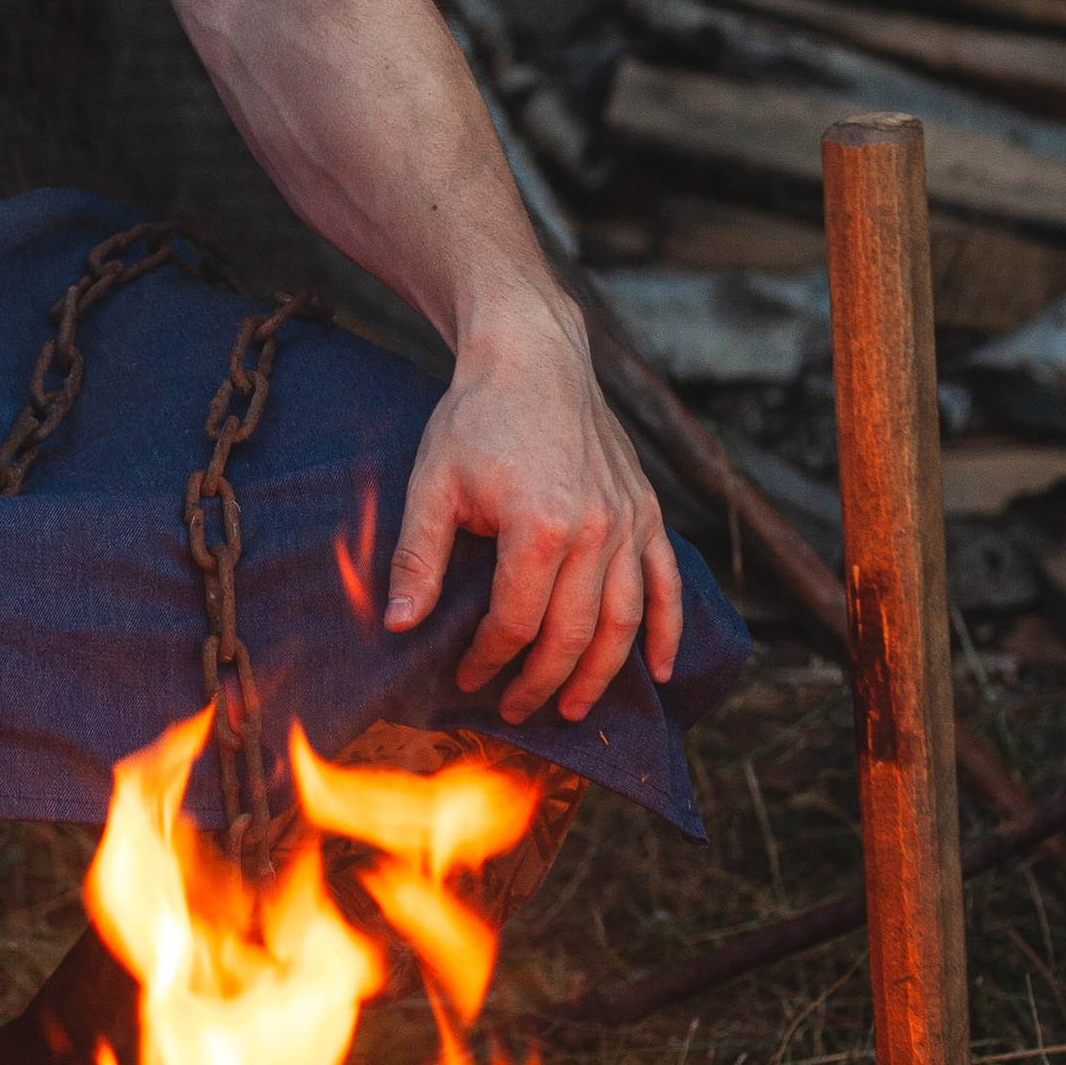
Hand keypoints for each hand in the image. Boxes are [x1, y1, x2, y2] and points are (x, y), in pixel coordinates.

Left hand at [384, 289, 681, 724]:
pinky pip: (666, 584)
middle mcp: (595, 530)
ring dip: (601, 674)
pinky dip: (667, 632)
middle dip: (542, 683)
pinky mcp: (647, 511)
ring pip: (624, 620)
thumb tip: (398, 625)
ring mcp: (628, 522)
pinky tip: (657, 671)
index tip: (466, 679)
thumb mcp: (432, 484)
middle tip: (516, 710)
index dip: (490, 660)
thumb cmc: (477, 417)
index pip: (517, 623)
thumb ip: (419, 558)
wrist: (533, 354)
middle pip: (573, 634)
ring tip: (575, 709)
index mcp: (540, 527)